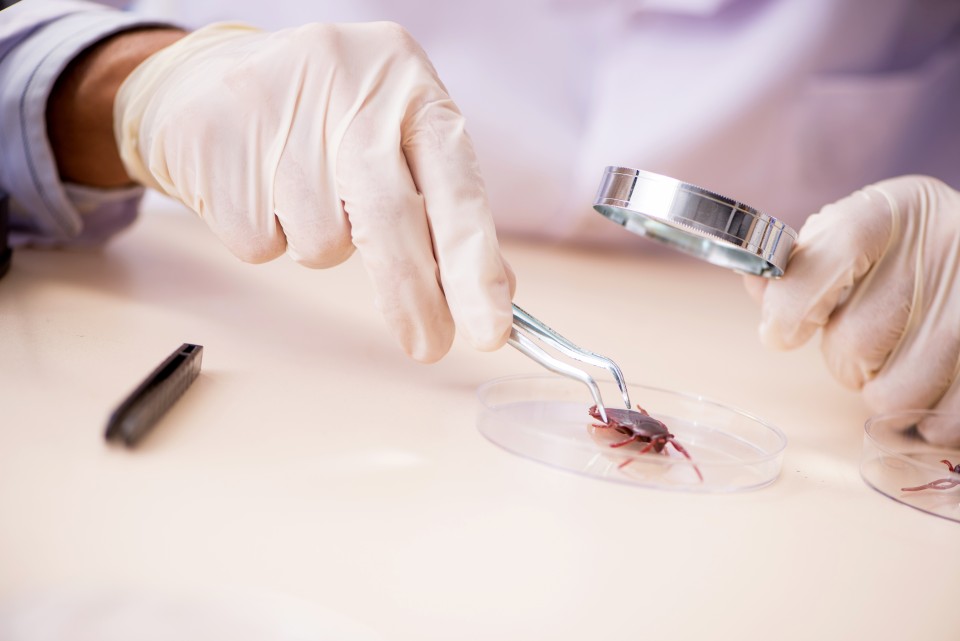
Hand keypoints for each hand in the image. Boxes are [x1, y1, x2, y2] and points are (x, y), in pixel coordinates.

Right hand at [114, 22, 513, 361]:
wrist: (209, 72)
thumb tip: (490, 293)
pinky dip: (269, 238)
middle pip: (389, 219)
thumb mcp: (398, 135)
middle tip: (428, 344)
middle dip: (413, 297)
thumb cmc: (328, 118)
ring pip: (322, 242)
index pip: (455, 185)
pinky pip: (261, 245)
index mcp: (406, 82)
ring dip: (323, 244)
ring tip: (302, 191)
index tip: (489, 332)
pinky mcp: (211, 140)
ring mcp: (272, 108)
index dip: (475, 266)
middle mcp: (346, 85)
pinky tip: (260, 189)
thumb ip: (444, 205)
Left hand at [745, 176, 959, 445]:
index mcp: (890, 213)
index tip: (781, 334)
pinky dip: (924, 419)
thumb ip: (798, 267)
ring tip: (899, 358)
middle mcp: (944, 248)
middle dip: (844, 358)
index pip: (822, 264)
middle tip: (866, 341)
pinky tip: (929, 388)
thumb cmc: (900, 250)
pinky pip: (942, 419)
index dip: (791, 308)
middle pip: (855, 343)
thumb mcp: (849, 234)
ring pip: (894, 392)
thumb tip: (758, 286)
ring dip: (882, 390)